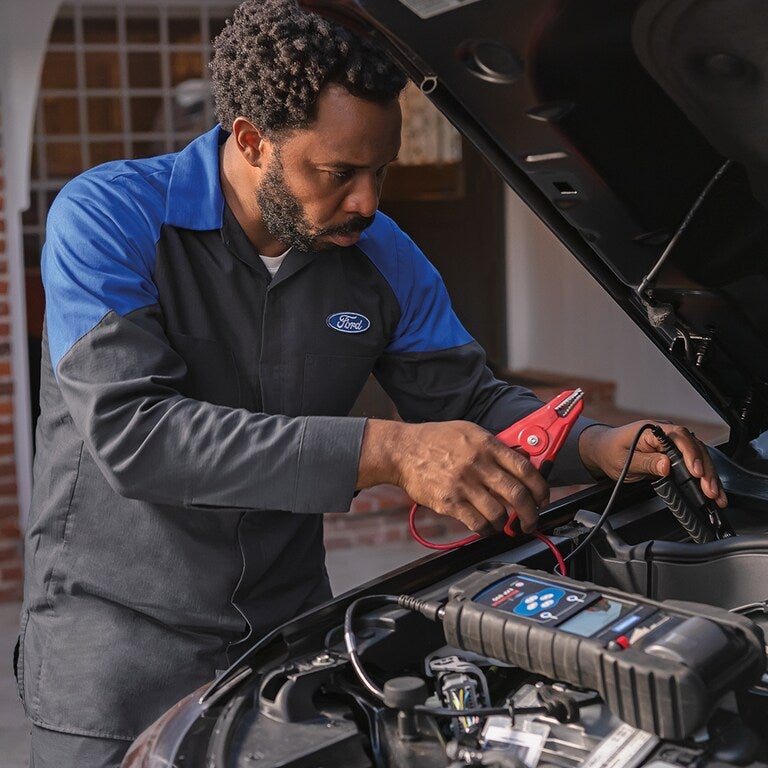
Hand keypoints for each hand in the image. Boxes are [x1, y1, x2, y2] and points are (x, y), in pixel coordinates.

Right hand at [358, 419, 549, 533]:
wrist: (402, 450)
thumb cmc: (435, 440)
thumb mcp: (469, 432)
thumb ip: (495, 447)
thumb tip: (522, 460)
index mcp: (487, 444)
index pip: (525, 468)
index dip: (541, 487)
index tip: (543, 498)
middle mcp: (478, 464)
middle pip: (518, 494)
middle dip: (531, 513)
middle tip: (532, 521)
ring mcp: (463, 484)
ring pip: (499, 513)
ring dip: (506, 523)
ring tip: (504, 524)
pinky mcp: (449, 501)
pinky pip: (477, 523)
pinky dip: (486, 530)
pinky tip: (485, 528)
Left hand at [578, 421, 727, 507]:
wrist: (604, 450)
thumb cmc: (611, 451)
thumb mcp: (623, 460)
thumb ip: (645, 462)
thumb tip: (666, 465)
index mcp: (652, 430)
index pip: (679, 437)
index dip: (690, 454)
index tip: (696, 471)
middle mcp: (667, 433)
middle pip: (694, 448)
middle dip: (705, 470)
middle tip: (710, 490)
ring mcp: (673, 444)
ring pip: (699, 457)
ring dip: (709, 476)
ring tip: (717, 496)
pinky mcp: (676, 455)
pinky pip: (694, 464)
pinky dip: (704, 478)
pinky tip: (713, 492)